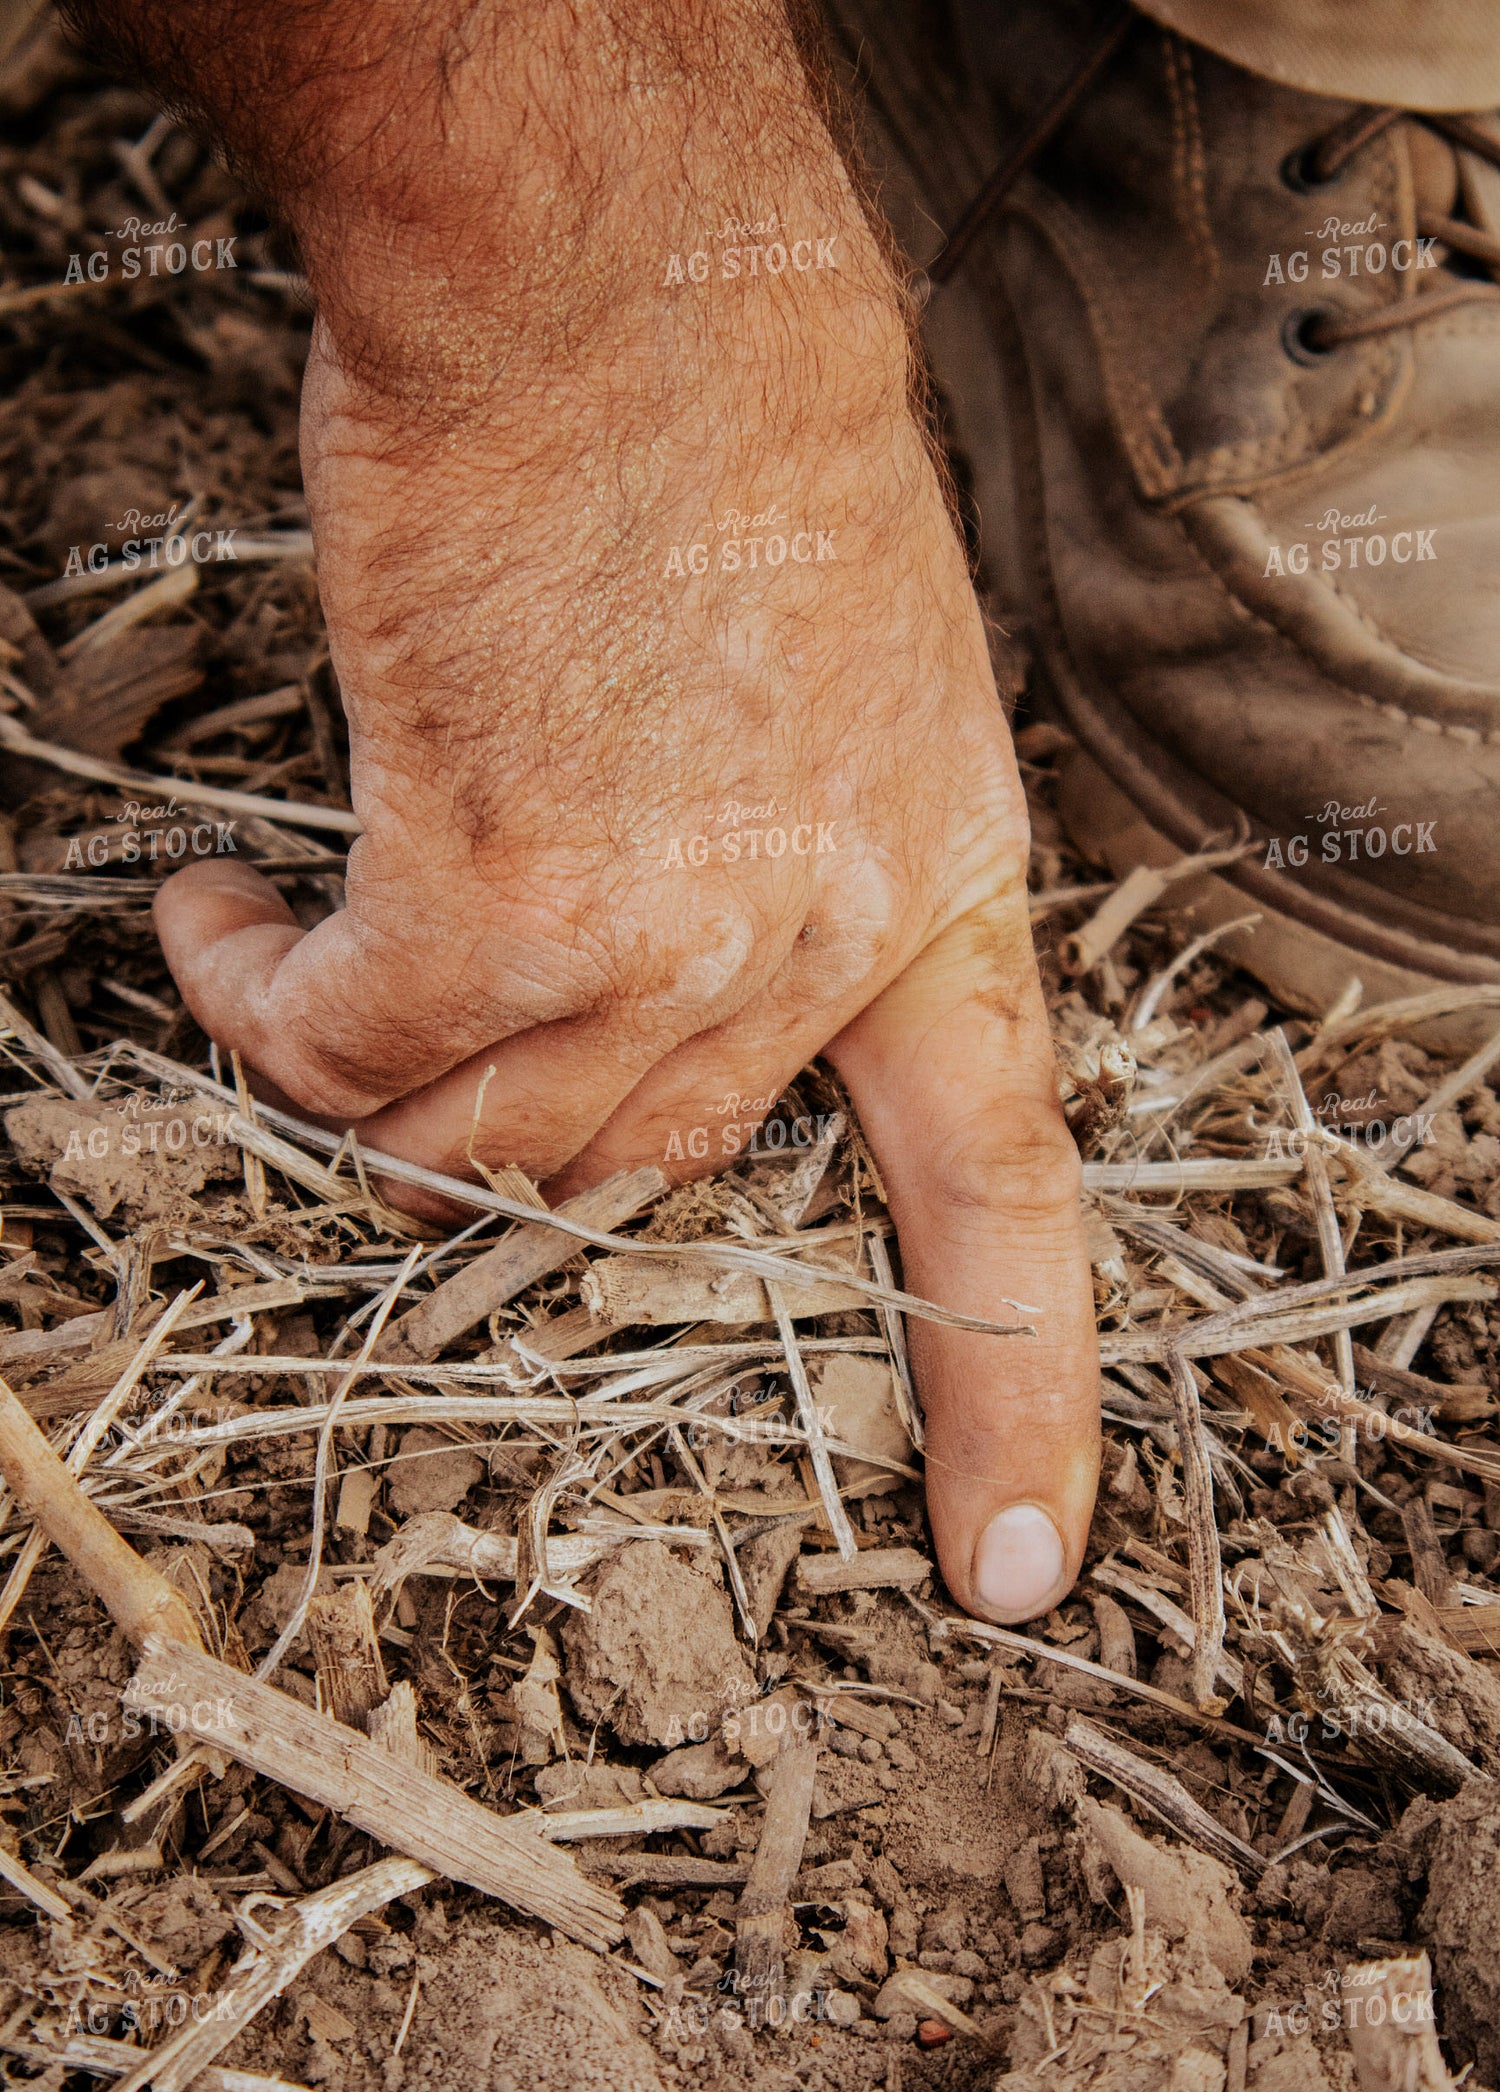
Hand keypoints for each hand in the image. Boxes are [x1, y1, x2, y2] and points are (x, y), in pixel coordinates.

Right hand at [135, 0, 1097, 1623]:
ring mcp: (662, 939)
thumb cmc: (717, 440)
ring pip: (473, 1141)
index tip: (1021, 1568)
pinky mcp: (496, 896)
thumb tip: (656, 975)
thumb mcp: (843, 684)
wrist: (615, 281)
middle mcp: (813, 944)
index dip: (1020, 1402)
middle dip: (494, 1157)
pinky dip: (259, 1003)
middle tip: (395, 1078)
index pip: (1012, 1205)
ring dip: (351, 1078)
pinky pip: (344, 1049)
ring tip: (279, 959)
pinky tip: (227, 911)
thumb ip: (781, 868)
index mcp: (929, 895)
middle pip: (638, 1177)